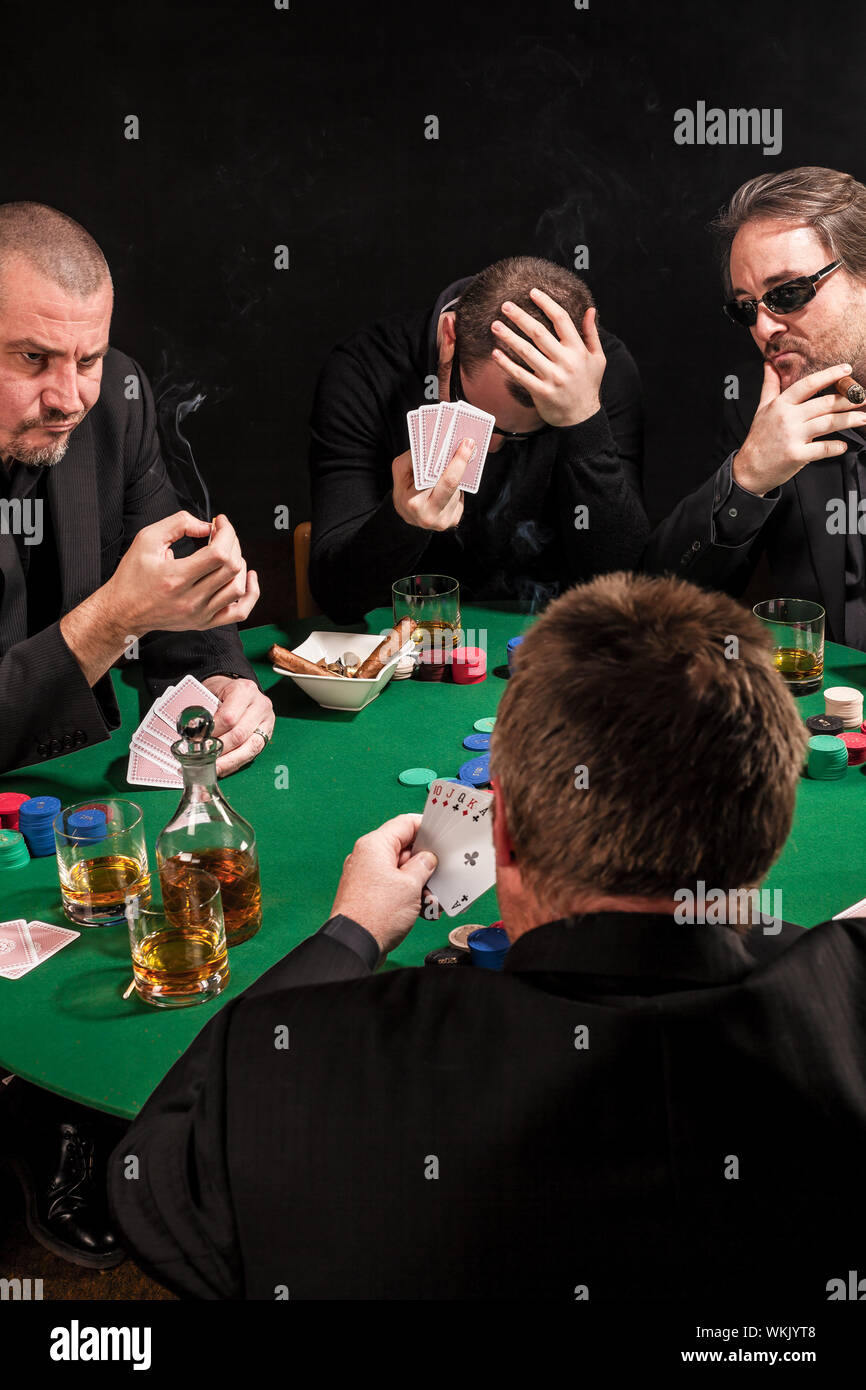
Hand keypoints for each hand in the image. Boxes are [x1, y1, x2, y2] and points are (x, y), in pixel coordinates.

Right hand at [105, 512, 260, 635]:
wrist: (123, 611)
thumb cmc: (133, 576)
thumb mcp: (147, 539)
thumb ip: (178, 524)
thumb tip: (207, 526)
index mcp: (175, 577)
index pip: (219, 553)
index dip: (226, 532)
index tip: (220, 522)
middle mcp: (190, 599)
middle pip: (231, 567)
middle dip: (233, 542)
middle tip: (222, 533)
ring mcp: (200, 614)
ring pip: (238, 588)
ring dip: (240, 564)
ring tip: (228, 553)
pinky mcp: (205, 623)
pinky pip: (240, 612)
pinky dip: (251, 594)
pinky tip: (248, 578)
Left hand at [202, 675, 274, 776]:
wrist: (239, 690)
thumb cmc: (222, 692)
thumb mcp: (212, 692)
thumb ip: (204, 711)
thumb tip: (192, 734)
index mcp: (244, 690)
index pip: (228, 718)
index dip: (212, 733)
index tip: (197, 741)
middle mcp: (260, 705)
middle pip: (239, 735)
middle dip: (218, 749)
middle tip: (201, 757)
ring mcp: (266, 721)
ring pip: (249, 748)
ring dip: (228, 761)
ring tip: (211, 768)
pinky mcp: (267, 734)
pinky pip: (252, 754)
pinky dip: (234, 763)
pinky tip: (222, 767)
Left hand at [329, 813, 437, 955]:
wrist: (354, 945)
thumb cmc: (377, 913)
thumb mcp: (411, 885)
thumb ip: (423, 865)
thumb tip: (428, 858)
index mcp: (375, 845)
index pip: (405, 824)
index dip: (427, 828)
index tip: (443, 836)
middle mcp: (368, 857)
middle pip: (404, 850)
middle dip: (426, 864)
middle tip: (442, 874)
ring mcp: (367, 876)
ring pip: (401, 871)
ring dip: (420, 884)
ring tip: (433, 900)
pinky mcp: (368, 895)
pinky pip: (393, 887)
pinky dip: (409, 895)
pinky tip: (423, 910)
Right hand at [391, 439, 474, 530]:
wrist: (407, 513)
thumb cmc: (404, 488)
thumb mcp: (401, 470)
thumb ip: (416, 458)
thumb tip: (440, 447)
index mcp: (414, 503)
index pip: (442, 481)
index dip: (456, 462)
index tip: (466, 444)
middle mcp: (429, 516)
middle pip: (453, 486)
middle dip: (460, 464)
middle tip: (468, 445)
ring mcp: (442, 522)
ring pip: (457, 490)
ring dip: (454, 478)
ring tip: (444, 473)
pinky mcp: (452, 522)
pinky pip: (460, 499)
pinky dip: (455, 490)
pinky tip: (446, 488)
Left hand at [490, 290, 605, 426]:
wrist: (582, 418)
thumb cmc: (588, 385)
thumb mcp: (598, 358)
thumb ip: (591, 334)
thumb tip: (590, 309)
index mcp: (578, 350)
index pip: (561, 320)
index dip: (546, 304)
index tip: (532, 293)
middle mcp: (566, 361)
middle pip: (539, 333)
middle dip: (521, 317)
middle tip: (505, 305)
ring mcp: (553, 377)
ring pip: (526, 352)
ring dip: (509, 337)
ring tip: (495, 325)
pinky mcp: (541, 392)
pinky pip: (520, 375)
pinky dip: (506, 364)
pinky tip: (495, 353)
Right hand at [734, 362, 865, 495]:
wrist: (749, 469)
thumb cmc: (759, 439)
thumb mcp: (762, 408)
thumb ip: (770, 386)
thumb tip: (770, 365)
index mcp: (781, 404)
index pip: (808, 384)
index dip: (829, 375)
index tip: (846, 369)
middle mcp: (787, 418)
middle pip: (823, 404)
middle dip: (847, 399)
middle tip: (863, 397)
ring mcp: (792, 437)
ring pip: (827, 423)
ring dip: (849, 420)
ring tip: (863, 418)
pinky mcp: (796, 455)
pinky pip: (822, 449)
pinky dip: (835, 447)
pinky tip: (843, 445)